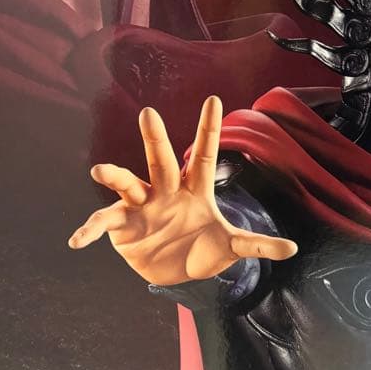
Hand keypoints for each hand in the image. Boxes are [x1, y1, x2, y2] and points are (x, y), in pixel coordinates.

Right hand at [68, 96, 296, 285]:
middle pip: (161, 160)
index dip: (208, 130)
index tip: (214, 100)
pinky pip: (104, 223)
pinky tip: (78, 240)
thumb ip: (256, 244)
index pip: (204, 156)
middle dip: (154, 139)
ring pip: (127, 184)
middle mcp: (166, 190)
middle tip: (148, 114)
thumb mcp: (229, 247)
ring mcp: (141, 205)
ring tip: (99, 171)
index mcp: (194, 190)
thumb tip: (292, 248)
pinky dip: (90, 231)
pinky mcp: (122, 225)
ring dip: (114, 176)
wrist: (174, 269)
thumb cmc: (203, 248)